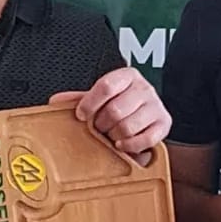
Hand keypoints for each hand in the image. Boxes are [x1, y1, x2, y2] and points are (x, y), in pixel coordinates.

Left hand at [50, 68, 170, 156]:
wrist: (147, 111)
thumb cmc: (122, 104)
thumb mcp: (101, 98)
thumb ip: (80, 98)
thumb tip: (56, 101)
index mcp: (127, 76)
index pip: (106, 86)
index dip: (90, 103)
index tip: (81, 114)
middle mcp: (144, 88)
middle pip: (116, 110)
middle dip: (102, 124)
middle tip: (99, 128)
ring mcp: (156, 106)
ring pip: (128, 126)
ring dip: (115, 136)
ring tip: (112, 135)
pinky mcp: (164, 124)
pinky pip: (145, 139)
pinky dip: (130, 146)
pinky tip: (122, 144)